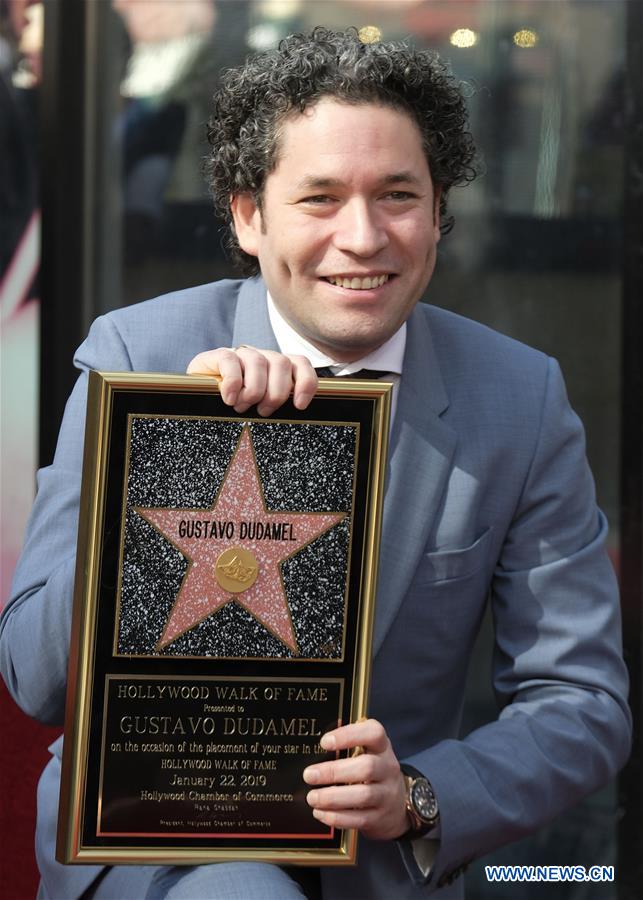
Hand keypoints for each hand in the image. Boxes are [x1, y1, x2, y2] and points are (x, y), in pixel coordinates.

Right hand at [186, 346, 317, 415]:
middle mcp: (261, 357)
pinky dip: (232, 382)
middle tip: (262, 411)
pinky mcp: (217, 356)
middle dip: (275, 393)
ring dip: (253, 390)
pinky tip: (229, 399)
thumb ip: (276, 405)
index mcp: (276, 368)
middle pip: (281, 363)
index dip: (305, 382)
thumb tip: (295, 411)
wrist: (196, 398)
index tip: (299, 405)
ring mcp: (239, 355)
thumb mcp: (260, 408)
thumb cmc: (234, 409)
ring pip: (258, 362)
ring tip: (242, 407)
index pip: (300, 364)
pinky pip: (230, 361)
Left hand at [303, 719, 407, 840]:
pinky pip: (359, 819)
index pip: (373, 733)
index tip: (324, 742)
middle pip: (366, 767)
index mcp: (382, 747)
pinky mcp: (380, 818)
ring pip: (363, 796)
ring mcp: (387, 795)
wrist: (397, 804)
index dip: (349, 735)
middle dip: (333, 771)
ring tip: (312, 797)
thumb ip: (348, 745)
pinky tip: (320, 813)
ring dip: (333, 797)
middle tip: (309, 775)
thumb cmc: (373, 771)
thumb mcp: (368, 752)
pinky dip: (337, 817)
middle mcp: (388, 769)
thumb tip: (313, 745)